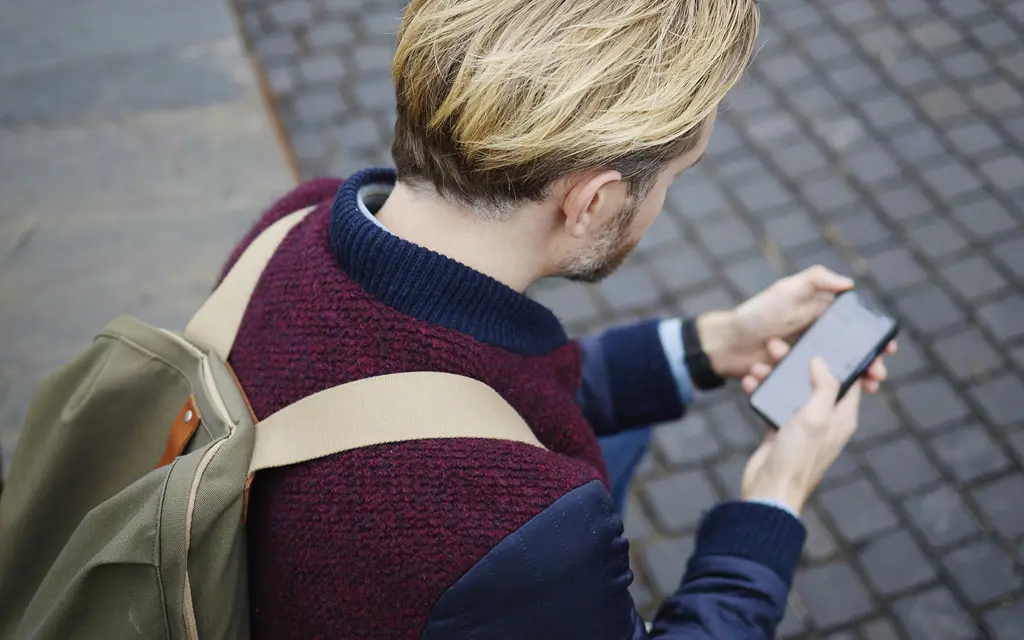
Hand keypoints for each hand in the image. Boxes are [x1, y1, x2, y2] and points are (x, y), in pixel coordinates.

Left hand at [697, 265, 895, 392]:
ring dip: (853, 382)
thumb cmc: (755, 314)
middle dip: (869, 365)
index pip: (857, 328)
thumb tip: (849, 284)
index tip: (888, 350)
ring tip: (859, 389)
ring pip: (839, 373)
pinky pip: (814, 387)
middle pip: (853, 354)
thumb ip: (815, 280)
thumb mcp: (785, 290)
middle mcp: (818, 339)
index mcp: (821, 316)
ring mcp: (808, 360)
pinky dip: (824, 393)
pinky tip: (826, 397)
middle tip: (877, 377)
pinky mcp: (796, 379)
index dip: (875, 338)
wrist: (726, 345)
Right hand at [741, 358, 859, 514]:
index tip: (824, 340)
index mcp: (841, 417)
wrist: (769, 491)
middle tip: (778, 347)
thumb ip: (823, 387)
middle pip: (812, 381)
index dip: (838, 360)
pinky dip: (762, 392)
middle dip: (796, 363)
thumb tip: (822, 362)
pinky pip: (772, 404)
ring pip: (789, 390)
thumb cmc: (797, 458)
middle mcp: (824, 420)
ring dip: (774, 377)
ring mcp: (800, 426)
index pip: (848, 381)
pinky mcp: (779, 432)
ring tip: (758, 365)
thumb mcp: (816, 417)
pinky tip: (750, 383)